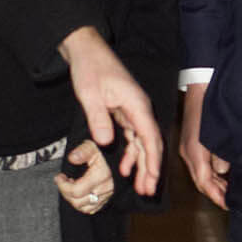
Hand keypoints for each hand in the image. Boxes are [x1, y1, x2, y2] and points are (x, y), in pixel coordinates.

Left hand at [54, 138, 115, 214]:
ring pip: (84, 208)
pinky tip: (80, 193)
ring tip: (71, 187)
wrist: (117, 153)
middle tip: (63, 182)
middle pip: (78, 202)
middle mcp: (105, 188)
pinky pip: (92, 209)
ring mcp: (107, 195)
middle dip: (66, 193)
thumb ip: (82, 151)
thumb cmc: (104, 149)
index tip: (59, 177)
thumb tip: (72, 158)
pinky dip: (82, 204)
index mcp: (101, 176)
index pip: (76, 191)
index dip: (63, 186)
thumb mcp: (93, 145)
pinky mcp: (108, 199)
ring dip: (73, 200)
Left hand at [58, 26, 161, 196]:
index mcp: (136, 105)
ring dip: (142, 164)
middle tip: (148, 191)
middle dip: (151, 168)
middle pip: (151, 143)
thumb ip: (98, 119)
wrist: (87, 51)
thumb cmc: (90, 69)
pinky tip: (126, 169)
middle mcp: (140, 109)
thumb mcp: (89, 94)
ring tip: (141, 187)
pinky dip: (132, 154)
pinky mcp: (126, 113)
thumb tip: (106, 143)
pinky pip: (133, 137)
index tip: (153, 179)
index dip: (153, 160)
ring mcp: (134, 111)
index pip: (150, 137)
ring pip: (143, 143)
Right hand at [179, 82, 229, 208]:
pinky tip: (220, 174)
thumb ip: (221, 156)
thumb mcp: (220, 134)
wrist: (201, 86)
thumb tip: (223, 172)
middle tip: (230, 201)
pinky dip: (209, 174)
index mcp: (194, 152)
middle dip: (214, 193)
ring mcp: (187, 147)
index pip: (204, 182)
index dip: (216, 195)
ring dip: (212, 184)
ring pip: (199, 173)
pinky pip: (199, 164)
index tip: (228, 204)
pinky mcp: (191, 143)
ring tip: (227, 191)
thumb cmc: (212, 108)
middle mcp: (188, 152)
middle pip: (200, 181)